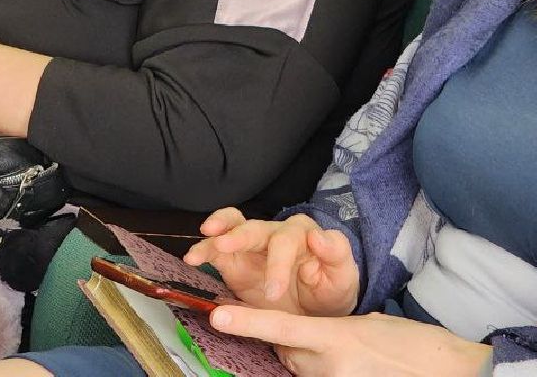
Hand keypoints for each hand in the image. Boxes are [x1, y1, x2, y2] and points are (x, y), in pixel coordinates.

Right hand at [182, 210, 358, 317]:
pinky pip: (218, 249)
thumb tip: (319, 234)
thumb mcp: (343, 275)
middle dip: (241, 236)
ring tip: (207, 238)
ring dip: (220, 231)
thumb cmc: (331, 287)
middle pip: (256, 228)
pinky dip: (204, 250)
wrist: (316, 310)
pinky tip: (193, 258)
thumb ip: (336, 252)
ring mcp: (253, 246)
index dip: (279, 263)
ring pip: (234, 226)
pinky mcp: (236, 261)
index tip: (274, 291)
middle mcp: (275, 234)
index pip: (288, 240)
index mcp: (303, 234)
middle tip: (226, 246)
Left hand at [209, 308, 491, 376]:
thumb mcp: (371, 325)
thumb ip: (336, 330)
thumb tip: (320, 339)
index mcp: (336, 336)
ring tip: (352, 358)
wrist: (450, 371)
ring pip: (304, 373)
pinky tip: (354, 369)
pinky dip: (326, 374)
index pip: (281, 327)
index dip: (247, 321)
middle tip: (326, 340)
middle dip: (295, 347)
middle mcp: (330, 366)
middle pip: (289, 355)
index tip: (218, 314)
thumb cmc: (416, 345)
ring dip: (313, 365)